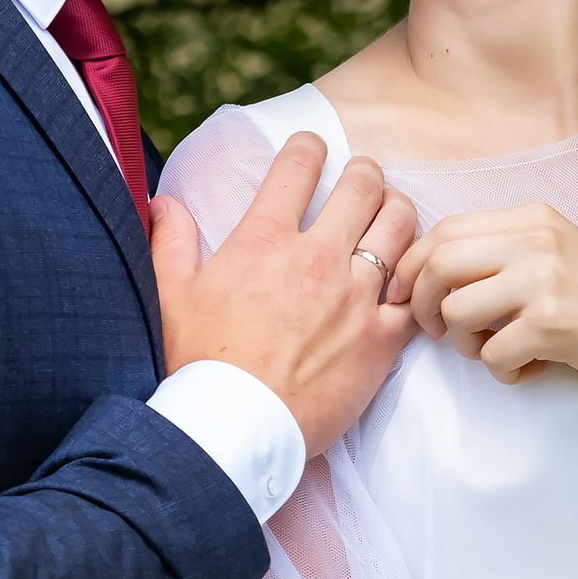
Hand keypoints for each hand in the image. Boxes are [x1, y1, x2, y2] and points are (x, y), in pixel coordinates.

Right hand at [150, 134, 417, 454]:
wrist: (235, 431)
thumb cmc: (198, 365)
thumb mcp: (171, 296)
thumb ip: (171, 240)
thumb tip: (163, 201)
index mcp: (265, 239)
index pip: (298, 166)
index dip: (309, 147)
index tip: (312, 149)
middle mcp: (318, 257)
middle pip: (363, 184)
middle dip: (365, 171)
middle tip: (362, 177)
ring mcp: (356, 296)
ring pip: (401, 225)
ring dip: (397, 211)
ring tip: (390, 213)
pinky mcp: (382, 338)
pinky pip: (414, 292)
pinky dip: (414, 280)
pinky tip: (406, 279)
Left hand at [386, 204, 577, 400]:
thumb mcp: (557, 258)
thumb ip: (503, 255)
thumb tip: (429, 276)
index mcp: (532, 218)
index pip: (443, 230)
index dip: (412, 267)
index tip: (408, 299)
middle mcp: (536, 238)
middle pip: (437, 264)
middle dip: (422, 305)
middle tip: (437, 333)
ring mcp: (544, 278)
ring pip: (455, 311)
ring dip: (463, 345)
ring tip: (498, 351)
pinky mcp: (553, 322)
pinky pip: (491, 355)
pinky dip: (504, 372)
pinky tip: (533, 368)